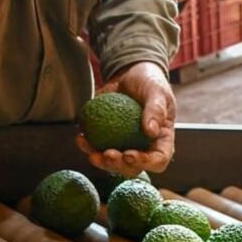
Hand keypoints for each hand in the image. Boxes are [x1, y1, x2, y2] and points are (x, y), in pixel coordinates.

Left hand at [77, 61, 175, 177]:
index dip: (145, 163)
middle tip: (107, 154)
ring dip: (100, 162)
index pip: (158, 160)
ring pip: (112, 164)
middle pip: (132, 168)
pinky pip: (96, 148)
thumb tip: (151, 131)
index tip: (129, 154)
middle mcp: (143, 147)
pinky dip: (87, 146)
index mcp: (160, 140)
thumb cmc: (149, 82)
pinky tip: (81, 138)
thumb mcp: (157, 91)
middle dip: (118, 165)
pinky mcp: (106, 139)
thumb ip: (156, 109)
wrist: (130, 73)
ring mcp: (123, 145)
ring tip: (91, 153)